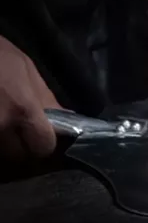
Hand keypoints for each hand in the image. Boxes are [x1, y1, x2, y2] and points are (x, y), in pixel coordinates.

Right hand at [0, 35, 60, 160]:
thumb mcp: (25, 68)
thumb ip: (45, 98)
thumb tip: (65, 118)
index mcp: (23, 110)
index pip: (43, 147)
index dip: (42, 143)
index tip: (38, 135)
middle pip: (16, 155)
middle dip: (17, 146)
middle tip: (14, 129)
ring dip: (0, 142)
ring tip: (1, 118)